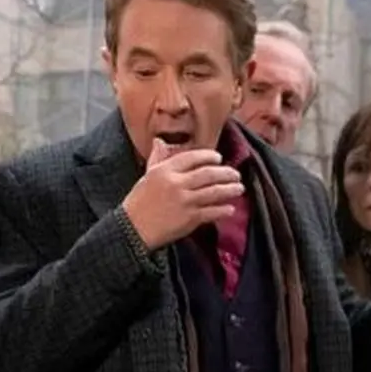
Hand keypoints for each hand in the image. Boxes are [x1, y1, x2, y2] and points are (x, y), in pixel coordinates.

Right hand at [121, 138, 244, 251]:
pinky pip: (212, 212)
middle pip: (208, 174)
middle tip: (235, 174)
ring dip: (230, 189)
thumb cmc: (138, 202)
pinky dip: (223, 210)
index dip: (209, 156)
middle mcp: (176, 184)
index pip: (192, 157)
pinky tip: (230, 208)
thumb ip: (157, 158)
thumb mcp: (146, 177)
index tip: (218, 158)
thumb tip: (160, 141)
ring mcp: (184, 201)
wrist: (131, 230)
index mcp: (165, 171)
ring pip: (214, 192)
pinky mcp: (189, 218)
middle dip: (226, 173)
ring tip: (239, 188)